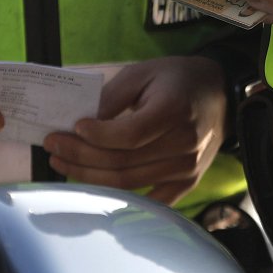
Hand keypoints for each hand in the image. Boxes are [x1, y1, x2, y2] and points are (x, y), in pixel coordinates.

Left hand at [42, 56, 227, 205]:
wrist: (220, 95)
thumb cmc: (177, 79)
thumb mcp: (143, 72)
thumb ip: (112, 97)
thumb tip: (79, 123)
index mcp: (174, 110)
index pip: (130, 135)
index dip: (97, 136)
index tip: (73, 127)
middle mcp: (184, 144)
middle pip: (123, 162)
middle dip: (80, 156)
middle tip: (53, 146)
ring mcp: (187, 168)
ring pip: (128, 183)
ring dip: (89, 176)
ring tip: (62, 162)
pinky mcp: (187, 182)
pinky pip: (147, 200)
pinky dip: (117, 196)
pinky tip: (91, 184)